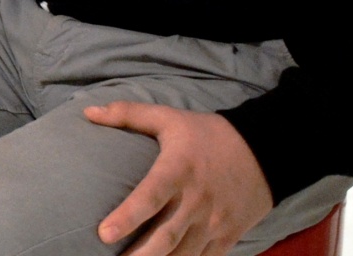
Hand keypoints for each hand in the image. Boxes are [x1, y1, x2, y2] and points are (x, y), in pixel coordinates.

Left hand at [84, 101, 272, 255]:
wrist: (263, 149)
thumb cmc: (207, 134)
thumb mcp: (170, 118)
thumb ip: (129, 115)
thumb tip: (89, 113)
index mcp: (179, 168)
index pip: (151, 195)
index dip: (128, 215)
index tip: (103, 234)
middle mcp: (196, 200)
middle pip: (165, 238)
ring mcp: (213, 223)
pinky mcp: (226, 238)